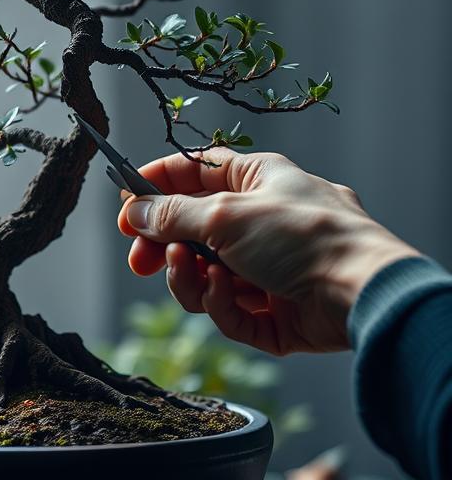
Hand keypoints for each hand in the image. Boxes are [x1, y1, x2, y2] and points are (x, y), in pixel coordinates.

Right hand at [117, 149, 418, 354]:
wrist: (361, 293)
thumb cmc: (305, 237)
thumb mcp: (225, 214)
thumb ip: (172, 214)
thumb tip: (135, 210)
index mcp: (258, 181)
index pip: (196, 173)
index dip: (158, 185)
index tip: (126, 202)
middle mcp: (263, 222)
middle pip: (193, 231)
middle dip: (163, 245)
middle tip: (138, 257)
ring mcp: (269, 269)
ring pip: (204, 275)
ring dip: (188, 275)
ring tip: (188, 269)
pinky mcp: (275, 312)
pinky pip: (229, 309)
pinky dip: (219, 302)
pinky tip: (224, 292)